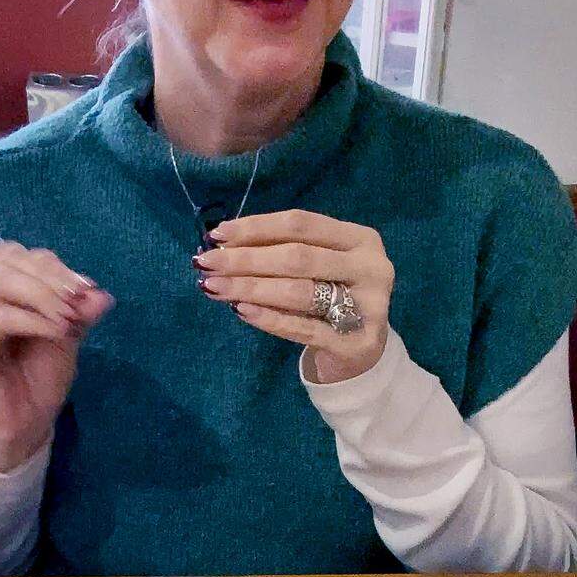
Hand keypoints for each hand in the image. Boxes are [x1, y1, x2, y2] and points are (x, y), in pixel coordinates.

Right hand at [0, 241, 112, 472]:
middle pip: (10, 260)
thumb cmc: (39, 378)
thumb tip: (103, 295)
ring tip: (67, 319)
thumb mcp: (67, 337)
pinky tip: (56, 332)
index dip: (57, 268)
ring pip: (1, 280)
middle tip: (78, 305)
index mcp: (2, 291)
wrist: (25, 423)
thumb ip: (80, 313)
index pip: (24, 256)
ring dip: (42, 295)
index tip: (87, 290)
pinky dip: (32, 319)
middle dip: (51, 278)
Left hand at [195, 209, 393, 383]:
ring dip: (250, 288)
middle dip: (246, 259)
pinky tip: (241, 311)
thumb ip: (280, 253)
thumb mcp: (316, 269)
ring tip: (214, 287)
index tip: (217, 234)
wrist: (362, 352)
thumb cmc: (331, 299)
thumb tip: (222, 244)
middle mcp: (370, 267)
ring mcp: (369, 306)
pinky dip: (270, 318)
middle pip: (298, 257)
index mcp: (360, 239)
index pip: (301, 224)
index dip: (257, 227)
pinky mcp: (356, 342)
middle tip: (206, 263)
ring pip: (299, 291)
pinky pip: (305, 328)